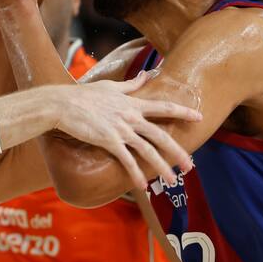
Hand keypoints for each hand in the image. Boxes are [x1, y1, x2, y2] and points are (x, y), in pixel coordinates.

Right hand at [51, 73, 200, 189]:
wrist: (63, 103)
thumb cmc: (83, 94)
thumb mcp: (110, 85)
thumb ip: (132, 84)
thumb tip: (147, 75)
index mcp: (133, 103)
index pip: (164, 107)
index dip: (183, 112)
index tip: (199, 118)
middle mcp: (131, 117)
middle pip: (161, 135)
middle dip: (178, 151)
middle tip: (190, 165)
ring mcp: (121, 129)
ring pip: (148, 150)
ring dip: (162, 167)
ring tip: (172, 180)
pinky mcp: (108, 141)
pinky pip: (127, 160)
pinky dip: (136, 174)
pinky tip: (143, 187)